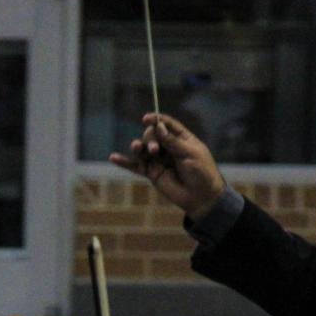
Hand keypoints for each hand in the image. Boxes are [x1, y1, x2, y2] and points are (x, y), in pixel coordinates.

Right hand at [107, 113, 225, 221]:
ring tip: (137, 148)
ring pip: (143, 149)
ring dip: (138, 147)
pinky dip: (124, 163)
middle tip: (154, 150)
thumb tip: (158, 127)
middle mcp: (168, 147)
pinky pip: (136, 166)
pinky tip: (113, 158)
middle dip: (150, 138)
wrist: (201, 197)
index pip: (166, 124)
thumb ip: (173, 142)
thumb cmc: (201, 173)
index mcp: (181, 138)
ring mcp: (159, 160)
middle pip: (152, 135)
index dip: (156, 120)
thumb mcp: (190, 154)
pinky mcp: (152, 173)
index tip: (147, 118)